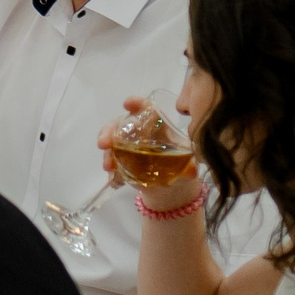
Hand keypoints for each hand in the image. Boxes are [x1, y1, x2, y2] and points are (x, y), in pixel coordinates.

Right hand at [97, 97, 199, 216]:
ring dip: (107, 152)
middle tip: (103, 143)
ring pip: (112, 141)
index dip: (137, 104)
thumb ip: (189, 168)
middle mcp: (141, 134)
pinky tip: (114, 179)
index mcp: (159, 128)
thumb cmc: (182, 171)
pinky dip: (110, 168)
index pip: (148, 110)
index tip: (127, 104)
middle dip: (110, 130)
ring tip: (108, 167)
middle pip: (122, 124)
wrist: (172, 190)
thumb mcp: (188, 168)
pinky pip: (111, 159)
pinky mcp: (121, 160)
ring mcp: (129, 147)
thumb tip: (190, 171)